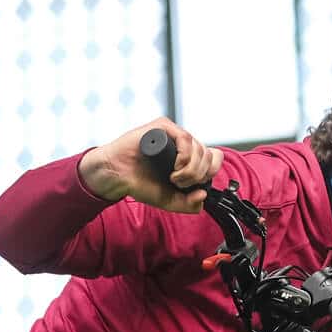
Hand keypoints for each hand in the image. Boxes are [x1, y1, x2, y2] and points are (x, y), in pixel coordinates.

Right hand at [77, 117, 222, 213]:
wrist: (116, 176)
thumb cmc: (139, 183)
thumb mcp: (170, 200)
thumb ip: (189, 204)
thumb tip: (203, 195)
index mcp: (188, 158)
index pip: (214, 157)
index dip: (211, 171)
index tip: (198, 184)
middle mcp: (182, 145)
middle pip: (209, 155)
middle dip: (198, 175)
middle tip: (180, 184)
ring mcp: (173, 135)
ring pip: (200, 148)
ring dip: (190, 170)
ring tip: (173, 178)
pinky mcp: (162, 127)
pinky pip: (185, 138)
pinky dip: (185, 157)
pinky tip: (174, 168)